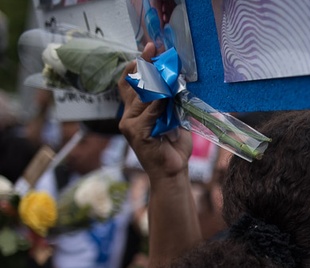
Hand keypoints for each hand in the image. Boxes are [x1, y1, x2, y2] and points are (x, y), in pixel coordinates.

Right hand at [117, 42, 192, 181]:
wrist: (172, 171)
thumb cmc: (173, 147)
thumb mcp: (172, 119)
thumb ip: (168, 102)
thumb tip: (173, 82)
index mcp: (135, 112)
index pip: (130, 84)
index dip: (137, 66)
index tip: (147, 49)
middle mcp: (128, 116)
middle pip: (134, 85)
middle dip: (144, 65)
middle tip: (153, 49)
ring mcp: (130, 125)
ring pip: (142, 97)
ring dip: (155, 82)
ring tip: (165, 68)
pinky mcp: (137, 133)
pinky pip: (149, 112)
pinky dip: (159, 103)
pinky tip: (166, 94)